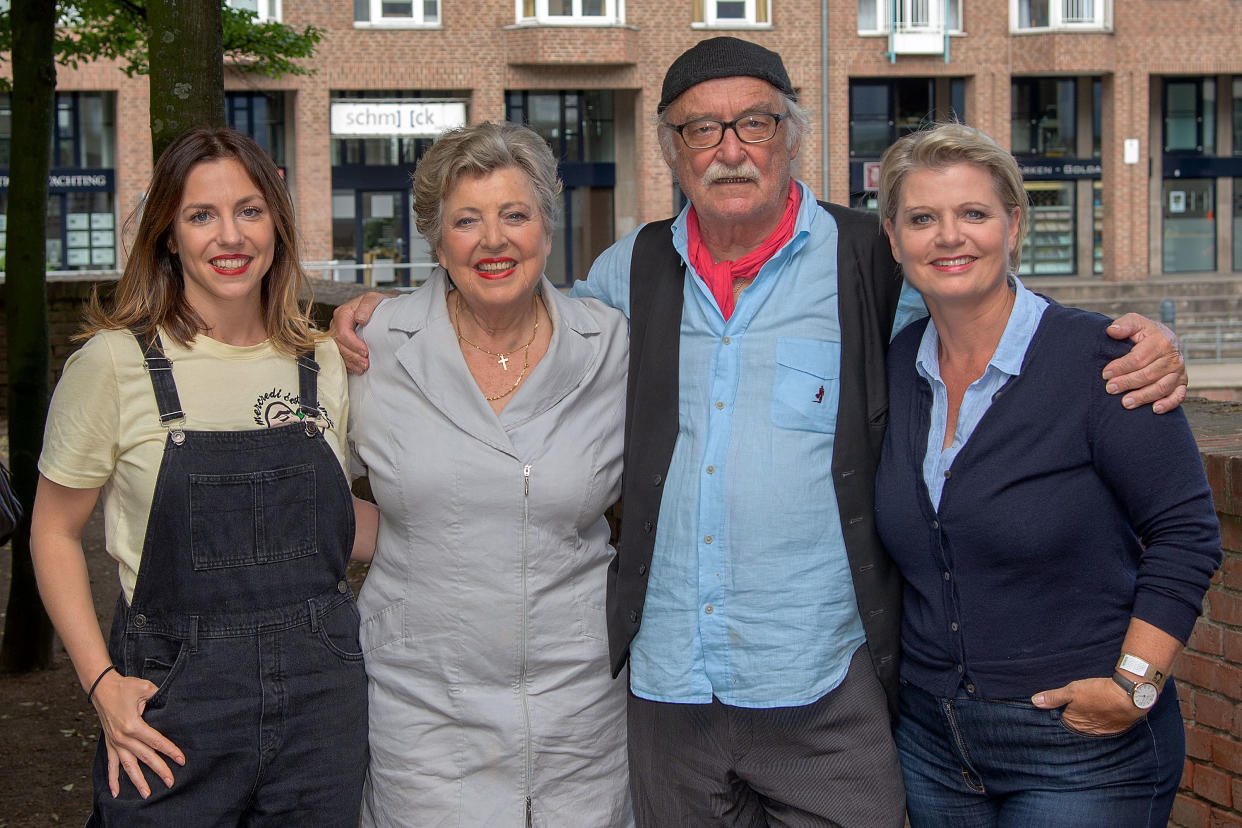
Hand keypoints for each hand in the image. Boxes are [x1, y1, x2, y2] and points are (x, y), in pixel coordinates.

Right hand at [91, 669, 184, 797]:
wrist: (101, 688)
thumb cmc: (125, 687)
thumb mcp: (145, 687)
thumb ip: (159, 695)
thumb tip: (173, 700)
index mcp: (133, 725)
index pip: (156, 741)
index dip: (170, 751)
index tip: (181, 760)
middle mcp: (123, 738)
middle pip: (145, 757)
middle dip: (159, 770)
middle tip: (171, 782)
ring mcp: (115, 743)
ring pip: (128, 766)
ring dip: (137, 781)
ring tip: (147, 794)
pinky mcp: (109, 744)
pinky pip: (111, 765)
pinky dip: (112, 779)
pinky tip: (116, 792)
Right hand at [330, 292, 389, 374]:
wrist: (379, 307)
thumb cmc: (376, 304)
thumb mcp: (374, 299)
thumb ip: (367, 306)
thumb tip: (360, 318)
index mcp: (342, 313)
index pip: (342, 332)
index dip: (353, 344)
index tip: (366, 351)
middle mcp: (336, 325)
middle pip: (339, 345)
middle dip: (352, 356)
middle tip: (366, 364)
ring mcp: (336, 335)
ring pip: (338, 352)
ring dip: (350, 362)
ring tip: (363, 368)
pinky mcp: (341, 343)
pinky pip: (340, 356)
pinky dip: (348, 364)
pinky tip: (357, 368)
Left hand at [1031, 676, 1146, 734]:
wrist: (1130, 696)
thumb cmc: (1099, 692)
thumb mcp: (1072, 690)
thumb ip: (1053, 697)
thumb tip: (1035, 701)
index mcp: (1074, 724)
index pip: (1062, 720)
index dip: (1062, 710)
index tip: (1065, 704)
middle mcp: (1087, 732)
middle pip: (1077, 724)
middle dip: (1076, 715)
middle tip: (1082, 702)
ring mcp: (1102, 732)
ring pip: (1091, 725)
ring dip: (1091, 717)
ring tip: (1094, 705)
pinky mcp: (1116, 729)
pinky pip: (1105, 726)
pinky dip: (1104, 719)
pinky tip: (1105, 710)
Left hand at [1103, 313, 1186, 413]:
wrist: (1164, 339)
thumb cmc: (1144, 333)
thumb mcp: (1135, 322)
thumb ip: (1124, 324)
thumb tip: (1111, 331)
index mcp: (1161, 341)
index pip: (1139, 358)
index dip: (1121, 367)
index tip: (1106, 374)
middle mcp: (1173, 358)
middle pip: (1149, 374)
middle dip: (1127, 383)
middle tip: (1110, 389)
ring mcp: (1179, 372)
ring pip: (1162, 387)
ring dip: (1143, 397)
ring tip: (1125, 403)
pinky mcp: (1182, 383)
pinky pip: (1179, 396)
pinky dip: (1168, 404)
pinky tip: (1155, 409)